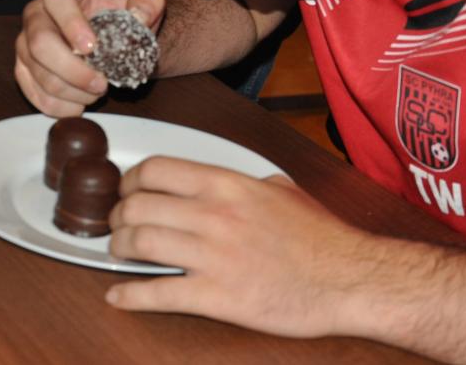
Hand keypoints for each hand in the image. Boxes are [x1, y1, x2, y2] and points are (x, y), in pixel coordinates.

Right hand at [14, 0, 165, 116]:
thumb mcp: (146, 0)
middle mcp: (36, 14)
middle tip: (102, 84)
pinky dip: (59, 107)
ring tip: (97, 93)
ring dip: (71, 92)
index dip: (72, 23)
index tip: (94, 48)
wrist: (115, 36)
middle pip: (40, 44)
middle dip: (72, 71)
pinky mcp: (25, 70)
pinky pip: (33, 94)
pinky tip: (80, 105)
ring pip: (37, 73)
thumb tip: (140, 16)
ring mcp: (26, 44)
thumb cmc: (125, 14)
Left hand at [105, 156, 372, 337]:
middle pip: (138, 206)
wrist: (348, 279)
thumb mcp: (282, 189)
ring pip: (139, 244)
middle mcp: (214, 214)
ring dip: (119, 249)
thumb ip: (247, 183)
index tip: (127, 191)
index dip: (131, 180)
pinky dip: (130, 296)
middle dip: (118, 216)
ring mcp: (213, 256)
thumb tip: (232, 183)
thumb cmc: (321, 236)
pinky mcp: (217, 296)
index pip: (156, 169)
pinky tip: (118, 296)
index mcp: (228, 184)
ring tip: (120, 253)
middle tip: (118, 225)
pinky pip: (158, 294)